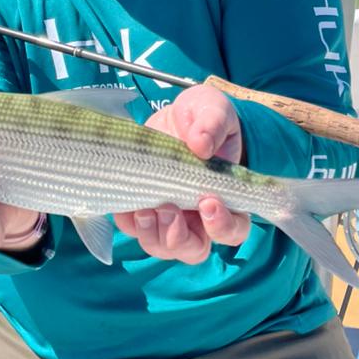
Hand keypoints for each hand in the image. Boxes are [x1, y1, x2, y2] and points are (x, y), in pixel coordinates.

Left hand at [113, 84, 250, 264]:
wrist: (174, 117)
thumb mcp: (212, 109)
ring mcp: (169, 217)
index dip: (222, 225)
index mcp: (226, 199)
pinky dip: (129, 221)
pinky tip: (125, 204)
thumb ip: (213, 123)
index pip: (233, 229)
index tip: (208, 201)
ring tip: (144, 210)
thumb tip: (201, 144)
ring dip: (153, 234)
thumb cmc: (202, 118)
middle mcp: (199, 217)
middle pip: (194, 249)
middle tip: (168, 209)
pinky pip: (133, 228)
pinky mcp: (141, 208)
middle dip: (180, 238)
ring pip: (163, 246)